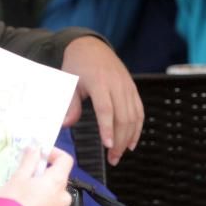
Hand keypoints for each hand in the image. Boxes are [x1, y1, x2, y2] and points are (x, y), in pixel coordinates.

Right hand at [0, 147, 73, 205]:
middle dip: (45, 176)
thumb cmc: (13, 203)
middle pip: (59, 180)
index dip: (54, 154)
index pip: (65, 160)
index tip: (41, 154)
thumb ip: (30, 161)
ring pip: (54, 198)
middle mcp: (62, 198)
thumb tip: (35, 150)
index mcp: (57, 182)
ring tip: (25, 196)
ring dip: (43, 194)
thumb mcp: (18, 177)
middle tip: (27, 177)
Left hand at [61, 36, 143, 165]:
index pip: (106, 109)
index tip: (107, 145)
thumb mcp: (69, 81)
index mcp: (99, 82)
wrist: (90, 46)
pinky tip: (132, 141)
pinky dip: (138, 128)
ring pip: (133, 116)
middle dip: (119, 140)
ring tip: (120, 154)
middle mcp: (116, 85)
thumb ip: (70, 104)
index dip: (108, 128)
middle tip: (112, 158)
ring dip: (128, 138)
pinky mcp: (132, 89)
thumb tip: (66, 125)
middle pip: (123, 117)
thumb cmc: (77, 64)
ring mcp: (127, 86)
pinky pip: (139, 111)